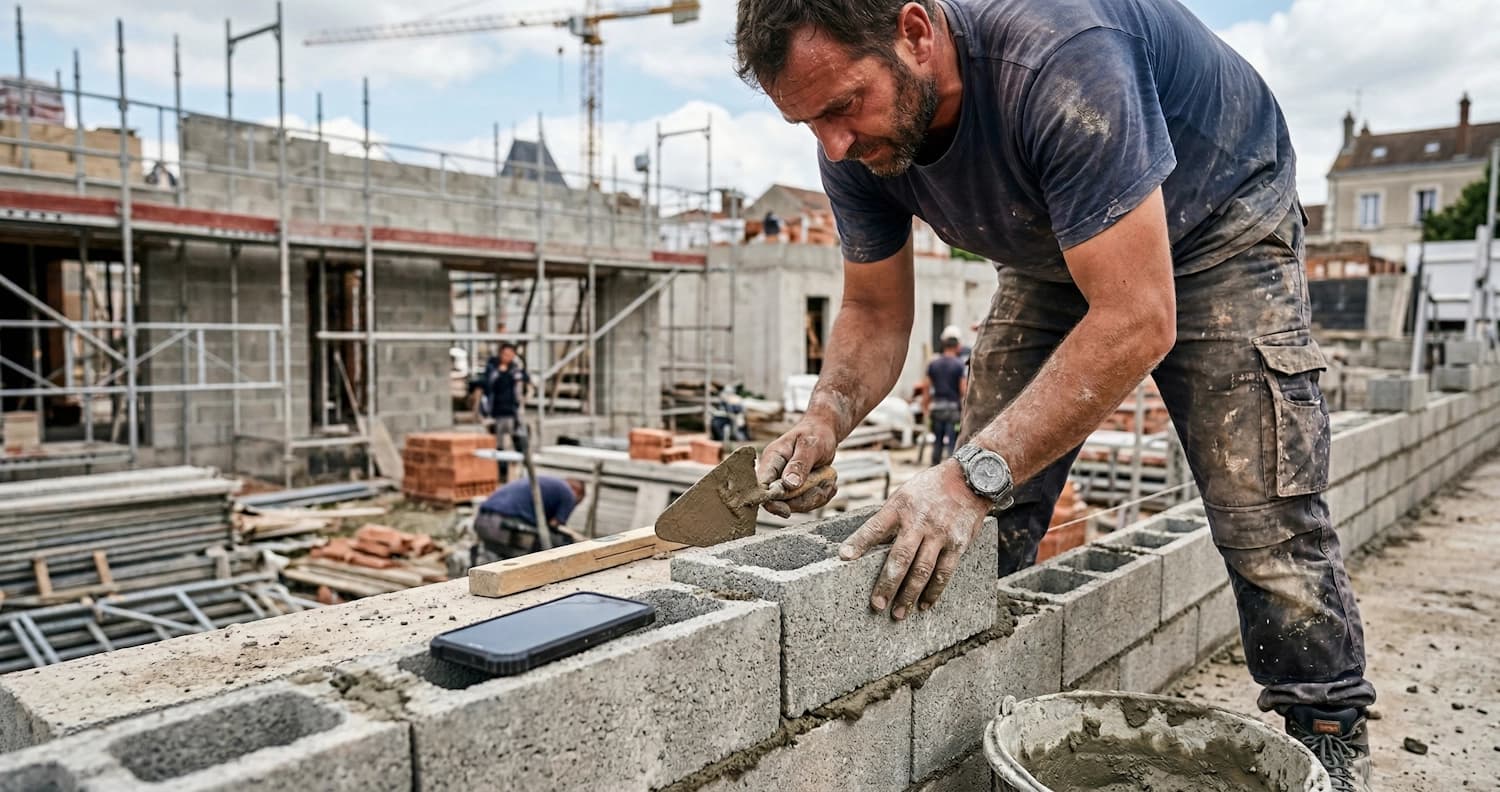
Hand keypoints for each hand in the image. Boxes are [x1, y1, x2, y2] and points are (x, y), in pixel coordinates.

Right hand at [756, 417, 838, 517]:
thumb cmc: (815, 433)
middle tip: (821, 489)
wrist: (824, 432)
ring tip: (828, 481)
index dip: (769, 500)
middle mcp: (775, 474)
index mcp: (772, 460)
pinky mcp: (797, 490)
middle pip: (780, 501)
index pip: (761, 485)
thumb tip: (788, 484)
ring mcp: (786, 484)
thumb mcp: (810, 445)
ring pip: (796, 505)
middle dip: (803, 500)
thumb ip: (799, 464)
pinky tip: (828, 484)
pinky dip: (821, 497)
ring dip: (815, 497)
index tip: (786, 509)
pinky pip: (807, 503)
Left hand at [839, 461, 988, 619]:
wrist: (970, 479)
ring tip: (898, 613)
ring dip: (909, 595)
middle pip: (900, 557)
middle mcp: (919, 521)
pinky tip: (924, 604)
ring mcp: (940, 534)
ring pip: (922, 570)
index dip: (859, 542)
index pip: (875, 526)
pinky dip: (934, 591)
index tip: (844, 558)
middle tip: (877, 605)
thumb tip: (869, 546)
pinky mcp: (958, 543)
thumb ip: (890, 518)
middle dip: (887, 584)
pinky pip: (945, 572)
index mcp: (900, 506)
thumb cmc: (930, 489)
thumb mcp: (905, 494)